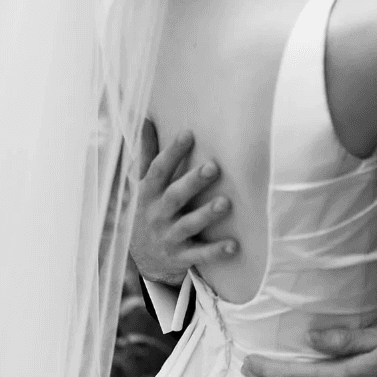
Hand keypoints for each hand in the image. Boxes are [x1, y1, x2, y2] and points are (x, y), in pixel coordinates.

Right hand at [130, 121, 237, 285]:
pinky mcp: (180, 257)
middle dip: (193, 182)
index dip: (172, 152)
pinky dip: (215, 251)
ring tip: (226, 203)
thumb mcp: (144, 183)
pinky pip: (199, 255)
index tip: (189, 134)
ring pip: (188, 225)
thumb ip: (147, 152)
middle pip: (175, 196)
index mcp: (148, 193)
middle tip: (214, 167)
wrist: (142, 258)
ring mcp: (168, 237)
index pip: (158, 169)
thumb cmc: (149, 208)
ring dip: (206, 214)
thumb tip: (145, 118)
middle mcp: (156, 214)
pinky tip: (234, 245)